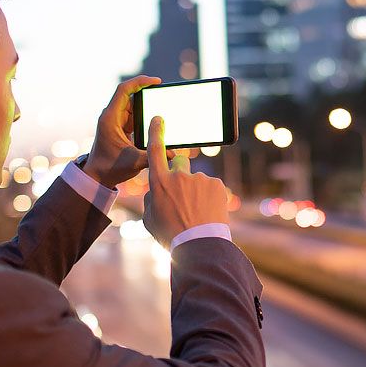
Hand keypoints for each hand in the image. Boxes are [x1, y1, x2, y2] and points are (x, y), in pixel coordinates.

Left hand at [81, 75, 159, 188]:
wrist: (97, 176)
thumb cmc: (111, 169)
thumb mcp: (134, 162)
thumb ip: (153, 156)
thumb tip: (172, 153)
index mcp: (110, 118)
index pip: (124, 91)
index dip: (140, 82)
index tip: (156, 81)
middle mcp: (111, 116)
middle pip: (129, 95)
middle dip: (146, 91)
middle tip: (163, 92)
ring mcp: (115, 121)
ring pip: (132, 104)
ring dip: (146, 104)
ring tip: (163, 104)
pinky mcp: (120, 127)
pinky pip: (133, 114)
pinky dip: (144, 114)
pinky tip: (156, 119)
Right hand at [143, 116, 229, 246]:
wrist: (200, 246)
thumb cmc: (170, 235)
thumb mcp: (149, 219)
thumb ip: (151, 198)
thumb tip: (157, 189)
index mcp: (159, 182)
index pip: (155, 150)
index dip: (156, 133)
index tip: (159, 120)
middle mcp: (179, 176)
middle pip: (178, 164)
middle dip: (179, 175)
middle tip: (183, 197)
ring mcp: (199, 178)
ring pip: (196, 180)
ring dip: (196, 191)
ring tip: (197, 214)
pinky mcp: (216, 184)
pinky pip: (210, 186)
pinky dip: (209, 197)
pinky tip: (207, 212)